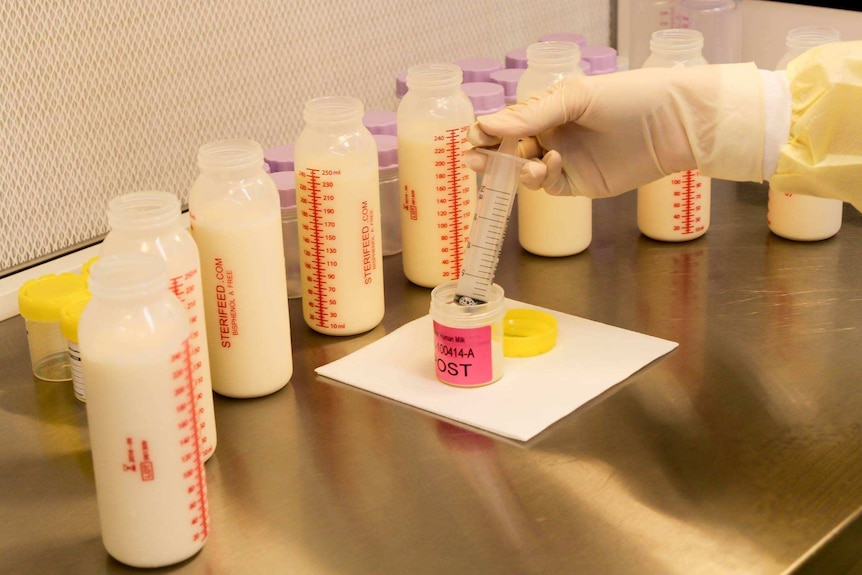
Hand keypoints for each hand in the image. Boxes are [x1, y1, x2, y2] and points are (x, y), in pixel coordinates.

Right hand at [465, 63, 764, 197]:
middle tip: (476, 161)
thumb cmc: (628, 97)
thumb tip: (485, 124)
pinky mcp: (578, 184)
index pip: (506, 123)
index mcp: (548, 109)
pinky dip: (542, 178)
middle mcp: (552, 135)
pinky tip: (552, 164)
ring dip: (518, 170)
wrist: (674, 124)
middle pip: (508, 151)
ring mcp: (564, 161)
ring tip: (530, 164)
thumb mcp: (575, 98)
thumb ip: (530, 115)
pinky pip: (548, 186)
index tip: (475, 137)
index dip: (487, 132)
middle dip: (490, 157)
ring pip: (524, 172)